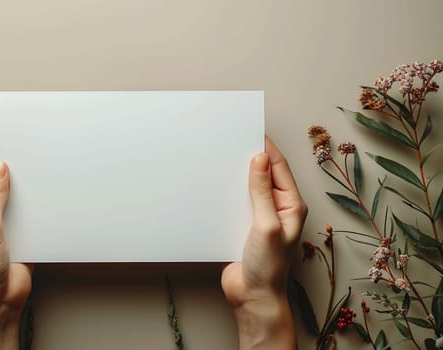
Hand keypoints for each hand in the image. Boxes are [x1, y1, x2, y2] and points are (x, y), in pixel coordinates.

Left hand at [0, 151, 32, 349]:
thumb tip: (0, 166)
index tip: (16, 145)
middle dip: (14, 173)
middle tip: (33, 159)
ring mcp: (0, 222)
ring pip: (15, 197)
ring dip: (27, 190)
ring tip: (42, 176)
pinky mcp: (18, 232)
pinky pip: (27, 213)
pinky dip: (35, 206)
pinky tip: (46, 199)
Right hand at [221, 137, 306, 348]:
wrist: (252, 297)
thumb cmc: (268, 267)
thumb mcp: (266, 225)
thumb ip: (262, 192)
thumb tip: (259, 160)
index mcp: (291, 205)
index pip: (279, 167)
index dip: (266, 148)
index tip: (250, 130)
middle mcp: (277, 208)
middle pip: (264, 174)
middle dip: (250, 158)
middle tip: (232, 140)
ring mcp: (260, 217)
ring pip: (248, 187)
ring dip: (236, 175)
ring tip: (221, 158)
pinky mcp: (243, 226)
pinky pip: (235, 202)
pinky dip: (227, 192)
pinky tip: (214, 186)